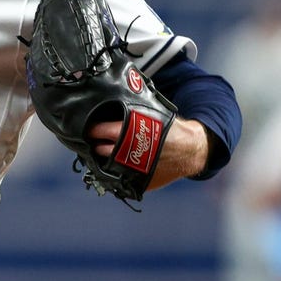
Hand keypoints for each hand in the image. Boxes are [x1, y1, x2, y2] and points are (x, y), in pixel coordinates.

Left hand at [88, 117, 209, 189]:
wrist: (190, 150)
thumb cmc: (170, 128)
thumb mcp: (150, 112)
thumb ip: (131, 109)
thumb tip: (115, 96)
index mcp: (125, 133)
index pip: (98, 131)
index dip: (93, 129)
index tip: (90, 128)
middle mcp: (125, 154)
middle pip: (100, 150)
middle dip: (97, 145)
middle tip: (98, 140)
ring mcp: (131, 172)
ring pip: (108, 167)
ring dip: (106, 160)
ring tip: (108, 152)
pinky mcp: (139, 183)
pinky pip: (122, 179)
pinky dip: (120, 172)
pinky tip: (121, 164)